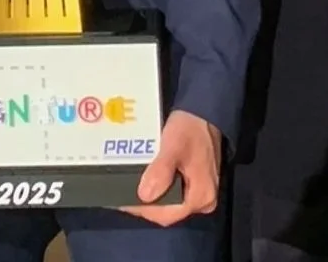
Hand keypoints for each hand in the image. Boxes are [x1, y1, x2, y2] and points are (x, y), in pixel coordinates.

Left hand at [124, 110, 220, 225]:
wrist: (204, 111)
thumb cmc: (189, 128)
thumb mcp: (173, 146)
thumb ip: (161, 171)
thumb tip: (144, 196)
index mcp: (201, 196)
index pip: (167, 215)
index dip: (144, 211)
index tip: (124, 202)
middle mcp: (203, 200)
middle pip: (168, 211)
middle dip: (145, 205)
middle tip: (123, 193)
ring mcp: (199, 191)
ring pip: (169, 202)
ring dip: (150, 196)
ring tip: (129, 187)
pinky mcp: (194, 182)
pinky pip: (173, 192)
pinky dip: (158, 188)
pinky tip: (143, 180)